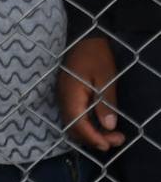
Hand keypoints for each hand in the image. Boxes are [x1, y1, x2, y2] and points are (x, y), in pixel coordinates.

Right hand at [59, 36, 123, 150]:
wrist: (83, 37)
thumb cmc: (96, 55)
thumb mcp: (106, 78)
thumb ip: (105, 103)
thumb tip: (108, 127)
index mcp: (71, 94)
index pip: (78, 124)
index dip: (93, 138)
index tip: (110, 144)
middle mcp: (63, 98)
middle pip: (74, 128)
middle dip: (94, 139)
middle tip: (117, 140)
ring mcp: (64, 96)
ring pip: (73, 123)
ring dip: (91, 133)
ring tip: (113, 134)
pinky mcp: (68, 94)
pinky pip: (74, 116)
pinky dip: (87, 124)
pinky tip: (101, 123)